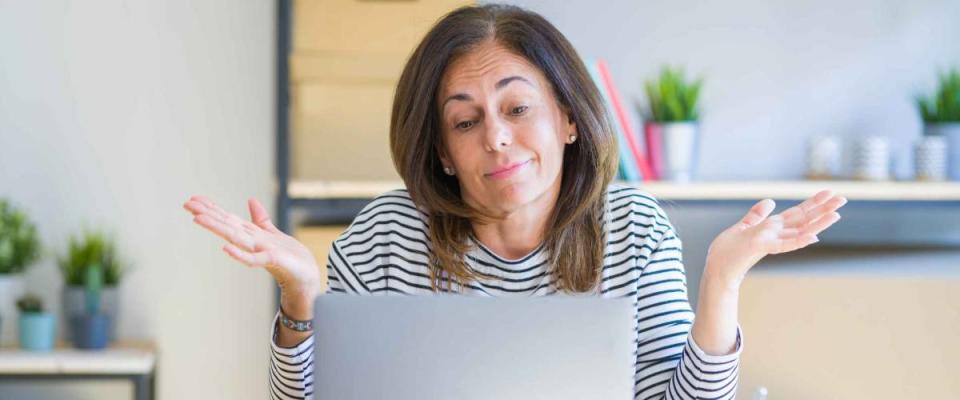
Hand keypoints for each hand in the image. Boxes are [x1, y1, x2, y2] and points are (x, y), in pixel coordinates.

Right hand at [182, 195, 320, 318]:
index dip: (211, 208)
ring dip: (217, 228)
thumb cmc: (290, 257)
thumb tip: (251, 200)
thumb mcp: (273, 232)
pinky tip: (226, 248)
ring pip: (235, 237)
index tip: (193, 198)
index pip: (228, 218)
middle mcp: (251, 241)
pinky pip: (253, 259)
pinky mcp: (271, 261)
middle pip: (226, 225)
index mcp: (251, 234)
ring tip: (198, 218)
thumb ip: (260, 218)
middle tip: (187, 204)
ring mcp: (259, 251)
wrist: (307, 277)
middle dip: (207, 215)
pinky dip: (239, 254)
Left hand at [704, 189, 847, 287]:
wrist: (717, 268)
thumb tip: (770, 201)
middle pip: (803, 219)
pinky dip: (798, 241)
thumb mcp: (743, 226)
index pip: (797, 213)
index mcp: (772, 227)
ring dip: (818, 224)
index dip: (812, 202)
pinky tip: (814, 238)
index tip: (829, 192)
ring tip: (837, 215)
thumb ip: (756, 215)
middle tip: (843, 198)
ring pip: (799, 231)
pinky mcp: (761, 247)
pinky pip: (783, 245)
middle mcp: (775, 234)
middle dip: (822, 209)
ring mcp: (770, 241)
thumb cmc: (728, 250)